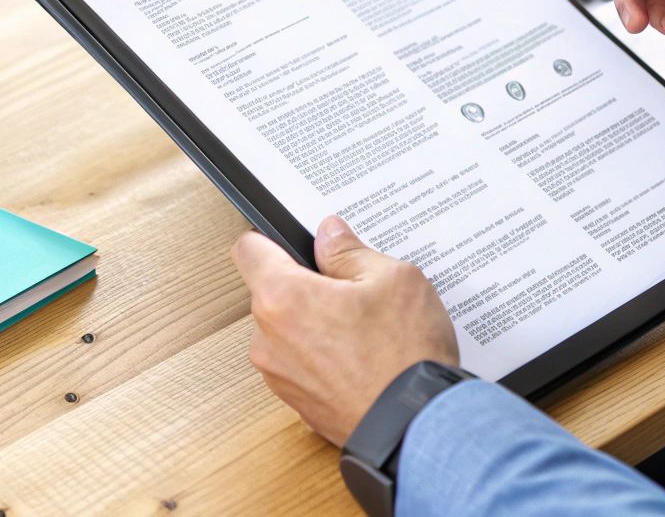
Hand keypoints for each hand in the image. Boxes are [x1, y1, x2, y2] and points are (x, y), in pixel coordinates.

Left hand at [231, 215, 459, 444]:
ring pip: (287, 330)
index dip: (271, 238)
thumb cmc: (405, 356)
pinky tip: (362, 356)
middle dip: (306, 284)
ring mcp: (279, 377)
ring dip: (314, 323)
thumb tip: (329, 235)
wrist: (416, 429)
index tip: (295, 241)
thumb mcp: (393, 279)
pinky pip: (300, 363)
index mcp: (283, 298)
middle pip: (271, 292)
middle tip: (351, 288)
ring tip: (363, 328)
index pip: (248, 250)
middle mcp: (268, 340)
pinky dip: (323, 355)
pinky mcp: (296, 403)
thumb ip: (349, 252)